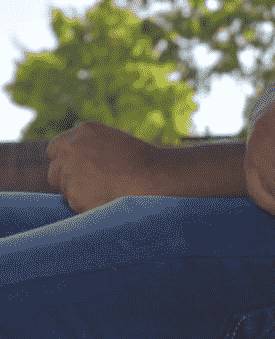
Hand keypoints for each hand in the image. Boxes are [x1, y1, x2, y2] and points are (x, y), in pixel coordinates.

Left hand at [45, 122, 160, 213]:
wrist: (154, 177)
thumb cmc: (140, 162)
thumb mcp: (112, 141)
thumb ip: (88, 148)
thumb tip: (73, 163)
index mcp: (83, 132)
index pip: (55, 149)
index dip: (64, 162)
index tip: (76, 171)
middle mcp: (72, 148)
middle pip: (54, 171)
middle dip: (66, 180)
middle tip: (90, 187)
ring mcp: (71, 171)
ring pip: (64, 190)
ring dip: (78, 194)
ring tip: (106, 191)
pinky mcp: (74, 194)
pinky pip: (73, 205)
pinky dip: (86, 206)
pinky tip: (106, 199)